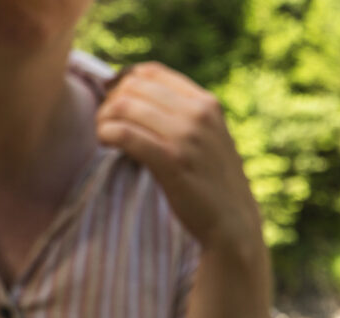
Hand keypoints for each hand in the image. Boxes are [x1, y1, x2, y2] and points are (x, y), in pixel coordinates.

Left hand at [96, 62, 260, 256]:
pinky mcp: (172, 162)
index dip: (124, 82)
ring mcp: (187, 137)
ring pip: (124, 106)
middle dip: (111, 101)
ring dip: (104, 119)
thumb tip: (133, 92)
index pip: (152, 72)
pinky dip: (106, 134)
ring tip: (105, 136)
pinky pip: (125, 134)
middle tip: (107, 124)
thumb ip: (184, 115)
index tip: (116, 103)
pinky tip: (106, 144)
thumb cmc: (214, 183)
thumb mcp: (210, 138)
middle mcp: (198, 115)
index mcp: (207, 104)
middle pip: (134, 86)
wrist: (234, 223)